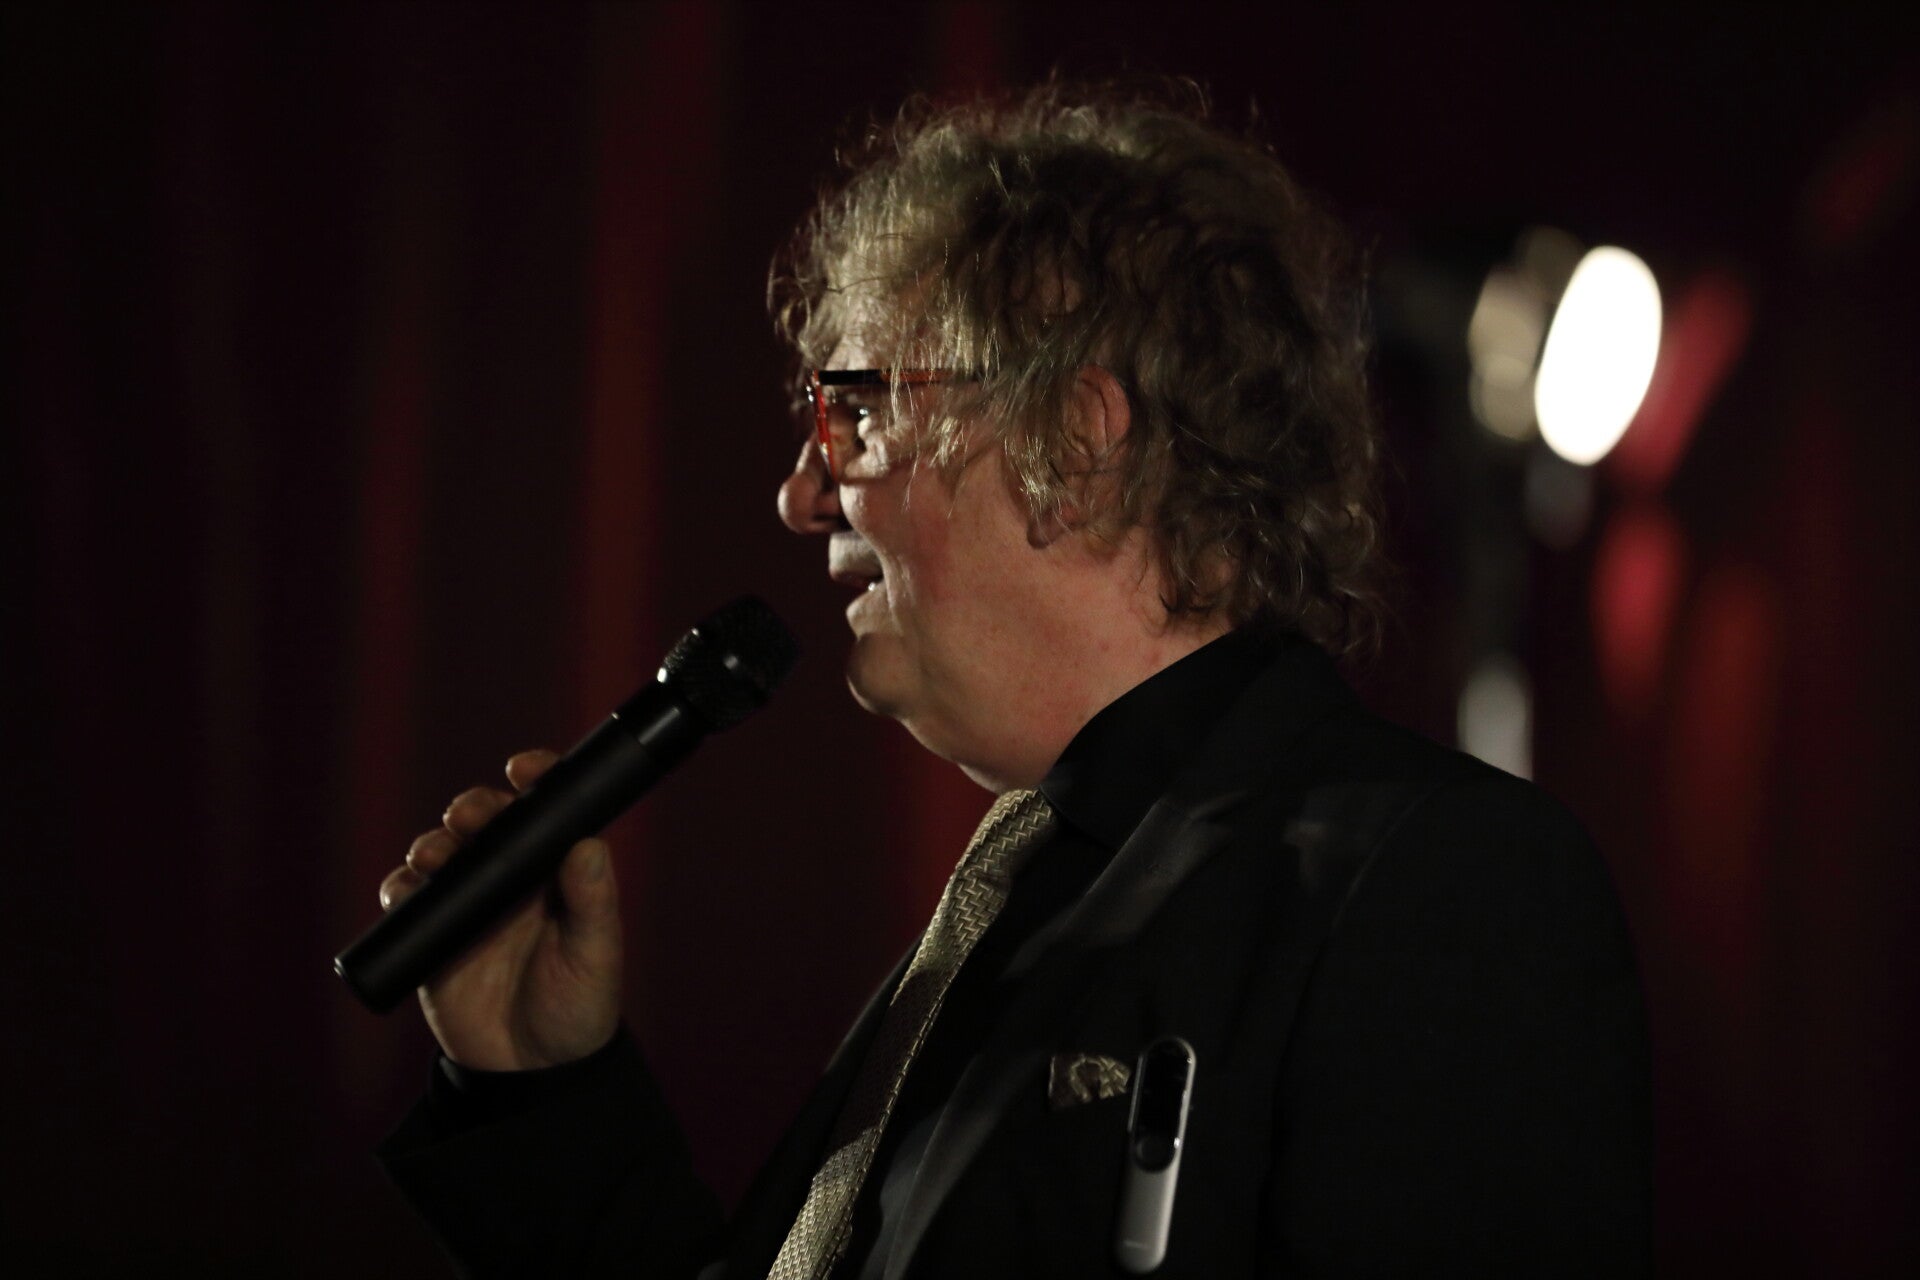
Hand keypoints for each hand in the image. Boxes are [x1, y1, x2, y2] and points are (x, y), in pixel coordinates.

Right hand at [379, 750, 623, 1071]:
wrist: (530, 1075)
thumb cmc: (578, 1009)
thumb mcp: (596, 956)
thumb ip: (593, 903)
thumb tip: (589, 844)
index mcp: (557, 871)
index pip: (544, 811)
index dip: (534, 779)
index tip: (523, 768)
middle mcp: (512, 878)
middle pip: (486, 822)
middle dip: (473, 807)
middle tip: (470, 817)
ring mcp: (470, 905)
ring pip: (443, 852)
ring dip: (434, 842)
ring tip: (437, 855)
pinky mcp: (433, 936)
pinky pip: (409, 899)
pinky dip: (402, 886)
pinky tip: (408, 888)